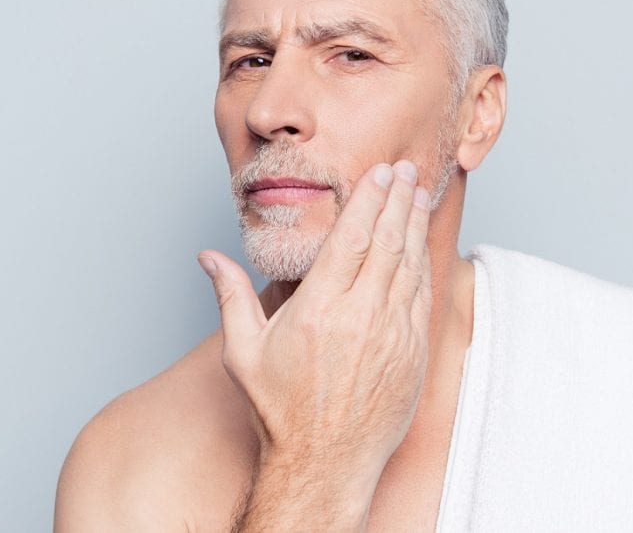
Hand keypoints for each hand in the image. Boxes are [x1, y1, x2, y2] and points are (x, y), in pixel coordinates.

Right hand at [198, 160, 432, 502]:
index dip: (370, 199)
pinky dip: (424, 263)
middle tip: (407, 169)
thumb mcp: (243, 353)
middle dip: (398, 199)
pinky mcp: (412, 353)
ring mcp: (392, 335)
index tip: (381, 172)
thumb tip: (208, 257)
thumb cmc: (281, 410)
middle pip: (387, 242)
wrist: (324, 462)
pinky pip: (423, 296)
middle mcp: (360, 317)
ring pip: (410, 265)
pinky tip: (422, 244)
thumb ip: (230, 297)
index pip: (352, 237)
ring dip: (415, 224)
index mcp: (319, 309)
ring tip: (419, 194)